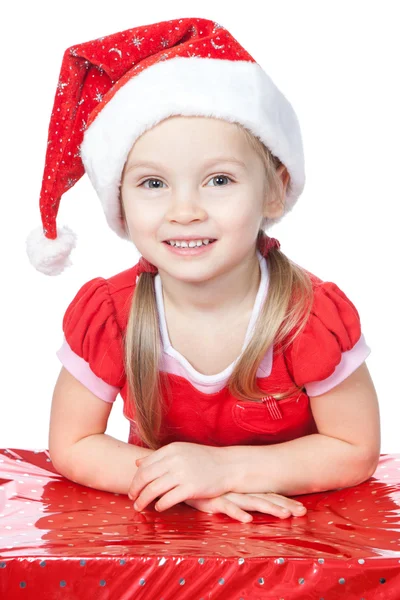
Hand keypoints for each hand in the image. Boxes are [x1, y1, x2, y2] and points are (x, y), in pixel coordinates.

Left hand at [128, 441, 229, 511]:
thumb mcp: (181, 452)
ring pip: (153, 489)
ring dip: (143, 500)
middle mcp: (175, 459)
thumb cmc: (203, 459)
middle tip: (132, 498)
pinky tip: (158, 508)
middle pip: (146, 477)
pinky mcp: (191, 488)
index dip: (136, 478)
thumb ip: (159, 457)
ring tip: (139, 507)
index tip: (133, 488)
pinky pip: (168, 499)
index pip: (145, 465)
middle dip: (135, 490)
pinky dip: (160, 505)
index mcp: (171, 449)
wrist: (228, 465)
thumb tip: (137, 462)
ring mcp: (183, 473)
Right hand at [184, 492, 306, 522]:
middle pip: (266, 499)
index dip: (285, 502)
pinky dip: (237, 513)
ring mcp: (227, 495)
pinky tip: (247, 519)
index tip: (302, 509)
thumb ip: (232, 498)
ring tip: (284, 515)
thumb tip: (246, 506)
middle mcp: (238, 492)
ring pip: (251, 502)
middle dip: (285, 506)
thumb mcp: (220, 492)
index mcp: (242, 490)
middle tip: (303, 513)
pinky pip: (226, 507)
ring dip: (268, 508)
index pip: (268, 496)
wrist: (180, 476)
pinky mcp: (212, 500)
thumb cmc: (201, 485)